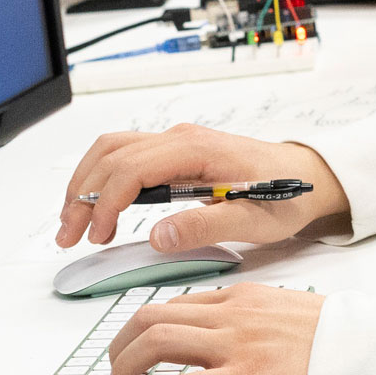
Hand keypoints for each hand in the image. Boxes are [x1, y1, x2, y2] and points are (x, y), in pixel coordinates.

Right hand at [56, 127, 347, 250]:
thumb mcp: (255, 221)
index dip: (106, 203)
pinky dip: (101, 180)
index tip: (97, 235)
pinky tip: (96, 208)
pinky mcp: (173, 154)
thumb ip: (208, 225)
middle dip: (81, 194)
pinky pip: (124, 157)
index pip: (131, 168)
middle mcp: (179, 139)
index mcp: (195, 150)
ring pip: (111, 151)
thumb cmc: (285, 196)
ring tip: (73, 223)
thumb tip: (159, 235)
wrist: (307, 177)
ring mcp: (174, 143)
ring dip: (85, 184)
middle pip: (110, 155)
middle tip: (68, 235)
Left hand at [100, 283, 327, 374]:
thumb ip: (247, 320)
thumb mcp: (282, 311)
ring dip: (123, 369)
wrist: (367, 343)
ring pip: (155, 342)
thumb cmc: (334, 334)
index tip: (132, 348)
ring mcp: (234, 343)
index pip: (174, 304)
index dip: (143, 329)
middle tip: (114, 372)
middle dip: (120, 346)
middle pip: (151, 317)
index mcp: (239, 297)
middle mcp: (229, 314)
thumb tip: (221, 341)